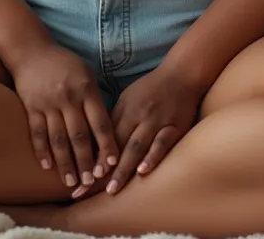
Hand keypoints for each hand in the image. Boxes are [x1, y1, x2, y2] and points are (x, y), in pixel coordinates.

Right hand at [10, 43, 119, 190]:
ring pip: (58, 139)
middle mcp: (68, 97)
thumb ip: (95, 98)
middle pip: (79, 135)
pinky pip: (37, 132)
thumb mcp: (86, 73)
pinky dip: (42, 151)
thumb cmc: (65, 64)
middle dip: (86, 161)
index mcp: (86, 89)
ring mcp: (48, 103)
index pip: (100, 121)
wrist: (32, 50)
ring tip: (70, 181)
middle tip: (91, 182)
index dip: (107, 144)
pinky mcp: (31, 106)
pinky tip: (47, 166)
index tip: (113, 163)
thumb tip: (107, 129)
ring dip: (65, 163)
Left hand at [73, 67, 201, 197]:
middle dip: (104, 170)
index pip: (106, 138)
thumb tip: (99, 144)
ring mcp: (156, 122)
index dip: (94, 159)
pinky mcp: (175, 127)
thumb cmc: (152, 89)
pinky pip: (163, 142)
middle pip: (118, 146)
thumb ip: (116, 120)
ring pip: (137, 147)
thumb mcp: (129, 99)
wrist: (181, 74)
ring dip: (123, 168)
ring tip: (112, 189)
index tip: (82, 179)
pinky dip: (152, 156)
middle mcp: (138, 116)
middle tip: (87, 190)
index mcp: (125, 110)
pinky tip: (143, 171)